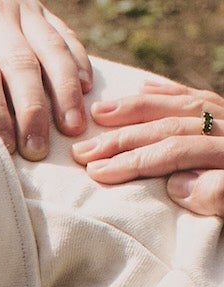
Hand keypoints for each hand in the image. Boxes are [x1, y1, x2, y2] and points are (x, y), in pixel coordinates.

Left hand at [0, 0, 91, 158]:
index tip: (3, 148)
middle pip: (19, 66)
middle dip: (32, 112)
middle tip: (36, 152)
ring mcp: (17, 5)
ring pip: (47, 50)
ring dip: (63, 91)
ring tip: (72, 129)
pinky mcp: (34, 3)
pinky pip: (60, 32)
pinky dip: (75, 59)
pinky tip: (86, 89)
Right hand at [73, 78, 223, 216]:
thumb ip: (216, 193)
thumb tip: (178, 184)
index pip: (175, 154)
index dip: (134, 162)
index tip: (97, 172)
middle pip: (172, 128)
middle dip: (124, 138)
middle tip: (83, 150)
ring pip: (181, 106)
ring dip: (136, 108)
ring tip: (99, 113)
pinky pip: (199, 96)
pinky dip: (169, 91)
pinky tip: (144, 86)